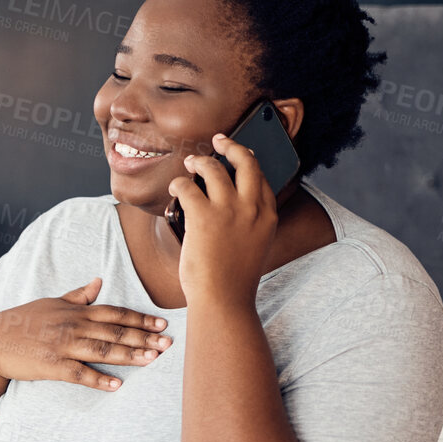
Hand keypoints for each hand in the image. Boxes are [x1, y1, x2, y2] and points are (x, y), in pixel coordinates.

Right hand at [0, 277, 171, 391]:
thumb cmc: (23, 322)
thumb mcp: (51, 302)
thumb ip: (78, 295)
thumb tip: (99, 281)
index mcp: (76, 311)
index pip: (115, 312)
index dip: (140, 319)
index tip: (161, 325)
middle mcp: (73, 326)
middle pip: (115, 331)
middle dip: (143, 338)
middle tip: (168, 345)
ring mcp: (63, 346)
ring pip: (102, 350)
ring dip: (129, 356)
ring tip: (152, 361)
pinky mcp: (52, 366)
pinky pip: (80, 374)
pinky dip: (98, 379)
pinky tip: (116, 385)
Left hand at [168, 133, 276, 301]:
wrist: (223, 300)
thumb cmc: (233, 280)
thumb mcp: (254, 247)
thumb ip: (250, 224)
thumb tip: (233, 206)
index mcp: (268, 216)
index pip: (262, 178)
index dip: (248, 161)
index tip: (239, 154)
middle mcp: (251, 208)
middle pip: (245, 161)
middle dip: (231, 146)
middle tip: (218, 141)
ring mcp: (228, 210)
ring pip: (213, 168)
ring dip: (199, 162)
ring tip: (189, 164)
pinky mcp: (203, 216)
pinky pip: (186, 186)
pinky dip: (178, 183)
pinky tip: (175, 188)